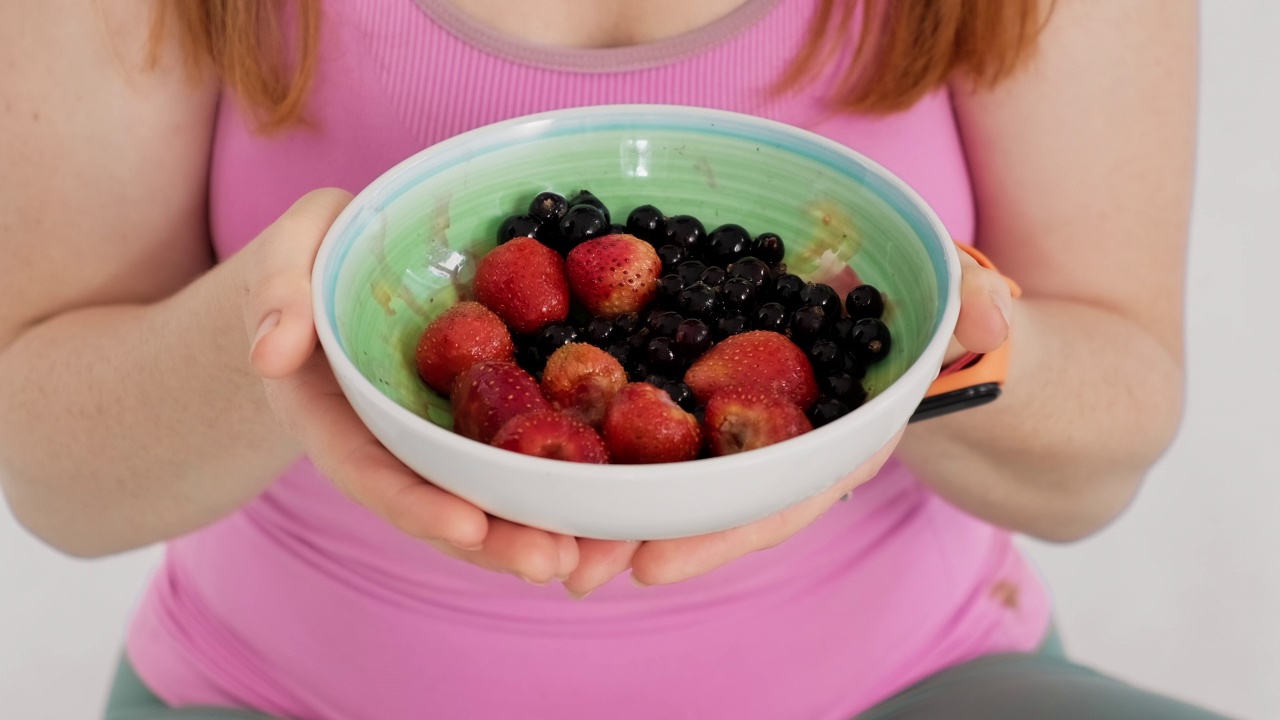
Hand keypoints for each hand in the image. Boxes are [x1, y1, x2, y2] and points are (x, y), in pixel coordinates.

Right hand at [240, 189, 577, 584]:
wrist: (343, 272)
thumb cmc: (312, 259)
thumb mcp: (288, 253)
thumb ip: (276, 291)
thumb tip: (274, 353)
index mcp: (334, 417)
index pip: (372, 472)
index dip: (416, 505)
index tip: (465, 526)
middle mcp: (389, 446)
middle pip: (438, 507)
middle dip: (494, 542)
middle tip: (553, 560)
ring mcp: (436, 442)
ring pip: (483, 502)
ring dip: (534, 532)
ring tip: (592, 554)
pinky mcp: (478, 424)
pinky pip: (513, 464)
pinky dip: (552, 494)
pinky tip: (601, 513)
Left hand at [563, 252, 1016, 594]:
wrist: (924, 306)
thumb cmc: (953, 312)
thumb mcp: (972, 304)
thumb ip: (978, 310)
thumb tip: (987, 312)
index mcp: (847, 439)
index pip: (783, 499)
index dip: (721, 534)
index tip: (652, 565)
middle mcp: (792, 444)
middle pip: (712, 502)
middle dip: (642, 537)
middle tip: (568, 568)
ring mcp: (754, 421)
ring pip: (678, 472)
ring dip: (611, 504)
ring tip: (539, 538)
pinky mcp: (721, 387)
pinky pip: (663, 418)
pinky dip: (613, 442)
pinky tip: (555, 457)